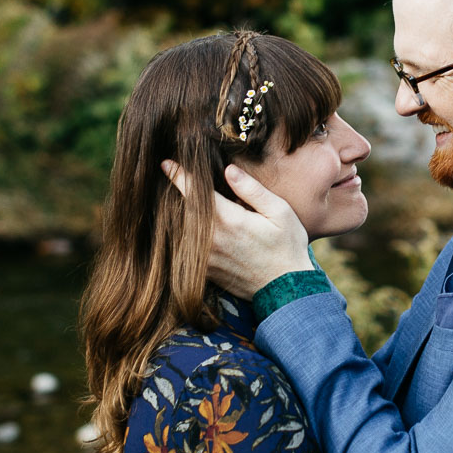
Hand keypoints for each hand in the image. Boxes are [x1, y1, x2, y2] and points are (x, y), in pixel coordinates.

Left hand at [161, 160, 312, 297]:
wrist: (287, 290)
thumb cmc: (287, 246)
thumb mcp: (279, 212)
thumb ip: (252, 190)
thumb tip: (228, 169)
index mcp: (229, 219)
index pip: (195, 192)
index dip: (178, 175)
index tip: (165, 163)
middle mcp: (212, 239)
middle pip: (182, 210)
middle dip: (174, 194)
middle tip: (168, 178)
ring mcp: (206, 258)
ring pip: (180, 231)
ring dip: (175, 216)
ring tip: (171, 201)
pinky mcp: (206, 272)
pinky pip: (185, 250)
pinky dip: (181, 237)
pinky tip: (186, 229)